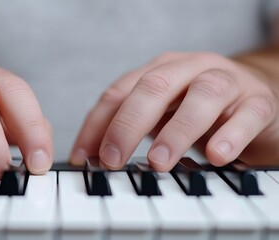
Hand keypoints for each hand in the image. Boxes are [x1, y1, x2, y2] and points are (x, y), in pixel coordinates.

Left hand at [71, 52, 278, 169]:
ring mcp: (226, 82)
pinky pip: (247, 115)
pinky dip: (230, 135)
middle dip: (128, 124)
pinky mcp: (258, 102)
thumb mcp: (161, 115)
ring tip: (159, 162)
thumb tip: (95, 157)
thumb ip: (132, 129)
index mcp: (159, 71)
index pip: (119, 92)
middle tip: (113, 159)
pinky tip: (216, 156)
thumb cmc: (200, 110)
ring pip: (201, 96)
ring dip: (176, 130)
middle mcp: (189, 69)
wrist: (256, 97)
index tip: (83, 157)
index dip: (97, 124)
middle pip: (153, 86)